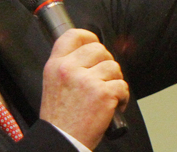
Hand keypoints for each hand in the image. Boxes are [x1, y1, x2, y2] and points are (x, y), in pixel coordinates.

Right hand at [40, 29, 128, 149]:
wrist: (62, 140)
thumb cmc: (60, 118)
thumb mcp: (53, 84)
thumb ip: (68, 66)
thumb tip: (92, 51)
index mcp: (55, 65)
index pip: (73, 35)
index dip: (88, 37)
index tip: (94, 43)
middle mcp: (69, 69)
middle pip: (99, 49)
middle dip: (106, 62)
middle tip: (102, 78)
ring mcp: (87, 81)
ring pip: (114, 66)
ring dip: (115, 80)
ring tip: (106, 95)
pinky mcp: (103, 93)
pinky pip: (123, 85)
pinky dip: (122, 97)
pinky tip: (113, 105)